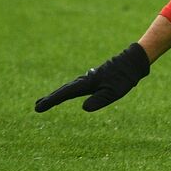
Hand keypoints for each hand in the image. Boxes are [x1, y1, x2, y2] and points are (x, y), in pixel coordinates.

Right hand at [34, 43, 149, 112]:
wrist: (134, 61)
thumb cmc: (124, 78)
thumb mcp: (114, 92)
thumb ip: (100, 100)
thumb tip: (84, 108)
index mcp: (87, 83)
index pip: (65, 94)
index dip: (51, 101)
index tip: (38, 107)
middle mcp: (86, 79)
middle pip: (64, 90)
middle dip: (51, 98)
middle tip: (37, 106)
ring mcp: (90, 78)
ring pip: (70, 87)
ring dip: (58, 94)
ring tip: (47, 101)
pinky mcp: (95, 78)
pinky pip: (77, 86)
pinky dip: (68, 90)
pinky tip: (68, 92)